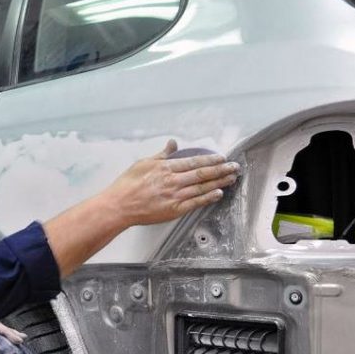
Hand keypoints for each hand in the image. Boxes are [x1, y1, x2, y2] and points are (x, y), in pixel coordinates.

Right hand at [105, 140, 240, 226]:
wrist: (119, 206)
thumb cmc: (127, 185)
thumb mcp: (144, 163)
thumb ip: (162, 154)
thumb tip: (173, 143)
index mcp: (165, 168)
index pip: (194, 162)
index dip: (211, 159)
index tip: (222, 158)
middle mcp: (173, 181)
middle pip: (202, 174)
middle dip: (221, 170)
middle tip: (235, 167)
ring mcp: (174, 196)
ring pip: (202, 188)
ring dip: (219, 182)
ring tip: (231, 178)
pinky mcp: (174, 210)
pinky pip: (195, 203)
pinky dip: (208, 198)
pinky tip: (218, 194)